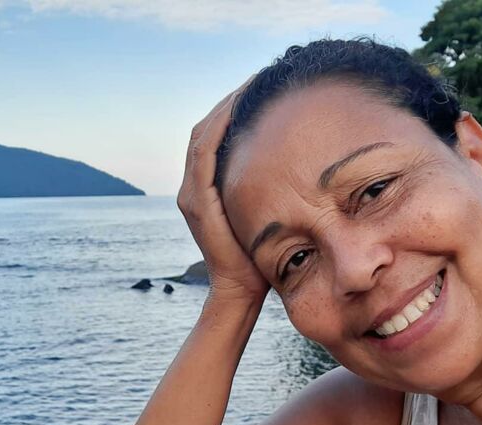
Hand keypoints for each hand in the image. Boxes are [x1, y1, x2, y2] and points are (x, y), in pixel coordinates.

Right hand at [177, 83, 269, 303]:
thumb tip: (289, 159)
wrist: (240, 290)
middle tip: (261, 78)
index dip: (234, 109)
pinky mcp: (196, 202)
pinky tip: (243, 107)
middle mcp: (192, 188)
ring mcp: (191, 195)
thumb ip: (262, 187)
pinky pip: (205, 153)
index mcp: (204, 188)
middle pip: (205, 128)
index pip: (213, 136)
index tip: (261, 89)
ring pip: (203, 134)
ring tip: (254, 83)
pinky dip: (221, 127)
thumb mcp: (261, 212)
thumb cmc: (258, 256)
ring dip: (227, 107)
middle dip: (232, 101)